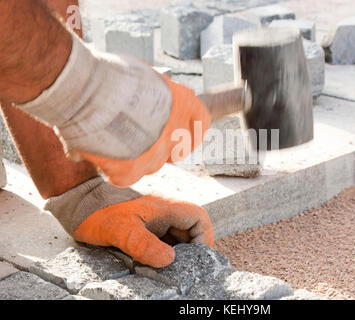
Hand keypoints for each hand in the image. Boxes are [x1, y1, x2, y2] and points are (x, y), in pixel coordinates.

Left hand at [46, 177, 213, 267]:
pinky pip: (162, 243)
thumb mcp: (121, 229)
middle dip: (191, 252)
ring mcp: (155, 221)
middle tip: (182, 271)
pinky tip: (153, 267)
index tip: (198, 259)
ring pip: (177, 239)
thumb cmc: (98, 210)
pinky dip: (162, 255)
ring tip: (168, 272)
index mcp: (167, 207)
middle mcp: (165, 213)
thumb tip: (168, 259)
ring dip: (176, 255)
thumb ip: (144, 244)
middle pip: (191, 231)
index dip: (205, 239)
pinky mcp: (145, 229)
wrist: (78, 202)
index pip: (199, 219)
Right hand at [81, 75, 210, 187]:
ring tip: (108, 139)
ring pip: (149, 165)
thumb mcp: (144, 76)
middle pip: (175, 150)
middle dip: (159, 148)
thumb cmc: (109, 74)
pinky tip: (97, 153)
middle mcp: (175, 132)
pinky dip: (112, 170)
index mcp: (184, 103)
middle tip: (136, 138)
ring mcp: (155, 155)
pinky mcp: (130, 172)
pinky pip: (125, 177)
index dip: (191, 132)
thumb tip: (159, 94)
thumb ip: (157, 93)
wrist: (83, 89)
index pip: (201, 124)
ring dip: (133, 157)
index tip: (180, 134)